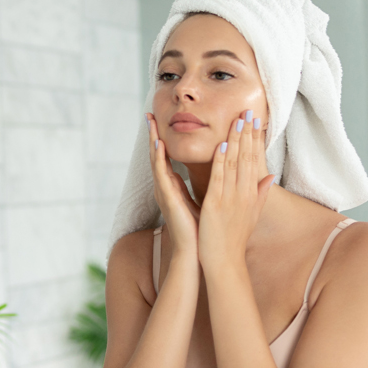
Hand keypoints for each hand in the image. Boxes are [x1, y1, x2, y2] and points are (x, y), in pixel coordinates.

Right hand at [147, 113, 200, 253]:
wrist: (197, 252)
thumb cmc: (201, 230)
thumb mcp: (205, 200)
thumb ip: (208, 184)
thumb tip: (218, 170)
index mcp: (174, 188)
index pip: (166, 159)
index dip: (162, 141)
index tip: (160, 123)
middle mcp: (166, 188)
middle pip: (157, 156)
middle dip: (153, 135)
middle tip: (149, 115)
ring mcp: (164, 192)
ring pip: (156, 161)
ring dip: (152, 140)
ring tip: (149, 122)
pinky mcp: (167, 198)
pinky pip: (161, 174)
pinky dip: (159, 158)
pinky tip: (158, 144)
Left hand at [198, 110, 273, 270]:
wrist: (225, 261)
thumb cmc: (235, 239)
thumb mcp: (252, 214)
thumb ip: (260, 194)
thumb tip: (270, 176)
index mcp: (251, 194)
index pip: (254, 160)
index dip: (254, 140)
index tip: (255, 121)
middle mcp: (244, 193)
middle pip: (247, 158)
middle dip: (247, 133)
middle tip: (248, 111)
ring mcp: (231, 198)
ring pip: (234, 164)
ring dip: (235, 141)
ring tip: (237, 120)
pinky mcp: (216, 205)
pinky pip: (219, 179)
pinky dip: (221, 162)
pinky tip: (222, 146)